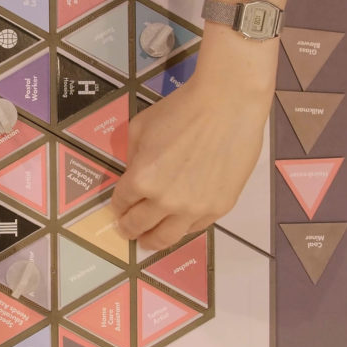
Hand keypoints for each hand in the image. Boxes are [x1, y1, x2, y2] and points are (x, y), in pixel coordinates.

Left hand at [112, 53, 271, 252]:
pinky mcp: (220, 208)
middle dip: (129, 229)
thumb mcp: (141, 127)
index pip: (122, 202)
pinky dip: (183, 228)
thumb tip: (135, 173)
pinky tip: (179, 225)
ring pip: (168, 237)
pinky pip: (196, 228)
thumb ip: (133, 156)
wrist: (228, 104)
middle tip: (127, 232)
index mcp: (141, 180)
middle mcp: (165, 201)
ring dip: (153, 241)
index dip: (118, 207)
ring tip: (148, 242)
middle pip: (140, 226)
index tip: (119, 210)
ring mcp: (194, 208)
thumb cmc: (181, 109)